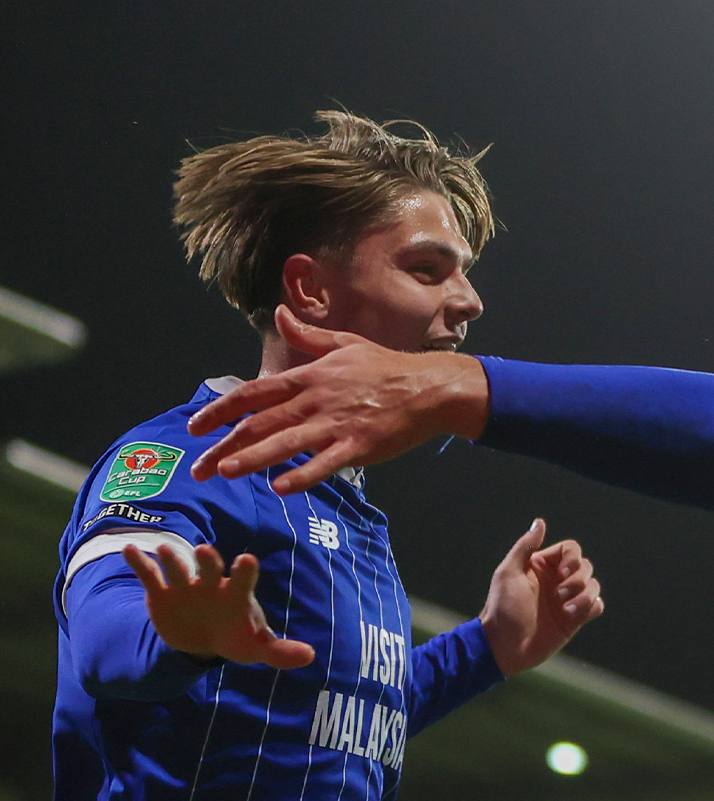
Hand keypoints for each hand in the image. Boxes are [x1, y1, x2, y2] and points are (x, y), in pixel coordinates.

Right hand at [122, 542, 314, 668]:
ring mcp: (185, 586)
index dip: (244, 570)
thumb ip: (279, 651)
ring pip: (178, 568)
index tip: (246, 560)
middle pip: (209, 567)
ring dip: (171, 560)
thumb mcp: (256, 648)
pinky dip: (139, 563)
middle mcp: (211, 583)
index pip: (244, 578)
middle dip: (207, 560)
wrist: (202, 642)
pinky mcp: (161, 593)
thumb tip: (310, 656)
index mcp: (236, 593)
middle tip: (204, 552)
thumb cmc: (236, 638)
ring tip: (162, 549)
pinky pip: (149, 575)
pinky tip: (128, 550)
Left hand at [186, 305, 490, 494]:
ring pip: (286, 443)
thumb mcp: (345, 344)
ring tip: (225, 472)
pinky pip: (325, 463)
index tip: (196, 426)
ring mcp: (337, 424)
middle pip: (261, 423)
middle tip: (198, 468)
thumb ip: (307, 335)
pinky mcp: (359, 445)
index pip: (254, 393)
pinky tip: (280, 487)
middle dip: (224, 446)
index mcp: (309, 376)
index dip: (221, 410)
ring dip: (252, 458)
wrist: (430, 386)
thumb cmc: (388, 366)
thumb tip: (279, 313)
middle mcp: (316, 400)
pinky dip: (302, 475)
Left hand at [479, 518, 604, 675]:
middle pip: (586, 566)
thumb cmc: (502, 608)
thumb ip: (525, 547)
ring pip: (594, 586)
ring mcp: (567, 600)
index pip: (571, 549)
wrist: (504, 646)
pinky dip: (591, 607)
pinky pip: (596, 606)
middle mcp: (557, 581)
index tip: (562, 572)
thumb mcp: (508, 573)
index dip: (573, 558)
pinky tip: (574, 615)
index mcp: (542, 566)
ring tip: (567, 609)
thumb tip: (540, 522)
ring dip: (584, 595)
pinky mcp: (575, 619)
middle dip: (578, 579)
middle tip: (559, 595)